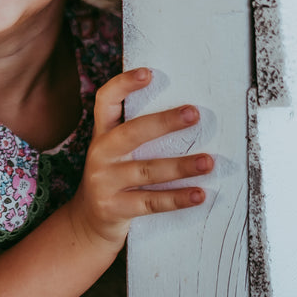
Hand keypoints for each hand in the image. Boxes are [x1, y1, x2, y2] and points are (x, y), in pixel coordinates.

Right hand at [68, 67, 212, 249]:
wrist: (88, 223)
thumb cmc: (113, 179)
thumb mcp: (115, 153)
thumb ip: (136, 134)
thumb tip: (185, 112)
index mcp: (102, 135)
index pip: (105, 101)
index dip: (123, 84)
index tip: (148, 73)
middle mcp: (100, 154)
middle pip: (131, 133)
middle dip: (164, 122)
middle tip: (193, 114)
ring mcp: (104, 182)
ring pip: (147, 171)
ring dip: (180, 166)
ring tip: (208, 161)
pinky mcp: (114, 208)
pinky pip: (151, 202)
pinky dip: (177, 199)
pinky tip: (199, 194)